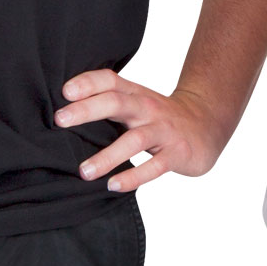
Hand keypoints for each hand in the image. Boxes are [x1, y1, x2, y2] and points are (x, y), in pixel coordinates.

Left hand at [56, 70, 225, 191]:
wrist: (206, 126)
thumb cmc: (159, 117)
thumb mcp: (136, 103)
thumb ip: (107, 104)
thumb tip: (62, 114)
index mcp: (135, 94)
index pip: (110, 80)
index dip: (88, 82)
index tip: (64, 91)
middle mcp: (147, 108)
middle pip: (117, 102)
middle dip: (87, 110)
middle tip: (59, 120)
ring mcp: (163, 130)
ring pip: (134, 139)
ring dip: (107, 155)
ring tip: (84, 171)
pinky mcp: (177, 153)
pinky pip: (154, 167)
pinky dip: (133, 176)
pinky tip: (114, 185)